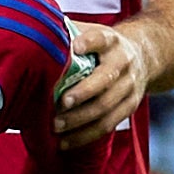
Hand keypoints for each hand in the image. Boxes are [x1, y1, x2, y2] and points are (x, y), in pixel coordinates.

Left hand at [54, 19, 150, 148]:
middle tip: (60, 103)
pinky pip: (108, 125)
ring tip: (56, 126)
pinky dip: (85, 135)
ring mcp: (129, 87)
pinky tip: (65, 142)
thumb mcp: (90, 31)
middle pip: (105, 80)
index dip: (89, 42)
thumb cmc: (102, 45)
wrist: (144, 54)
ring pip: (106, 107)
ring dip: (80, 119)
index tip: (75, 47)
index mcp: (111, 41)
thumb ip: (66, 32)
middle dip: (83, 93)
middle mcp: (123, 63)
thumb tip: (29, 32)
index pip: (101, 39)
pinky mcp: (129, 106)